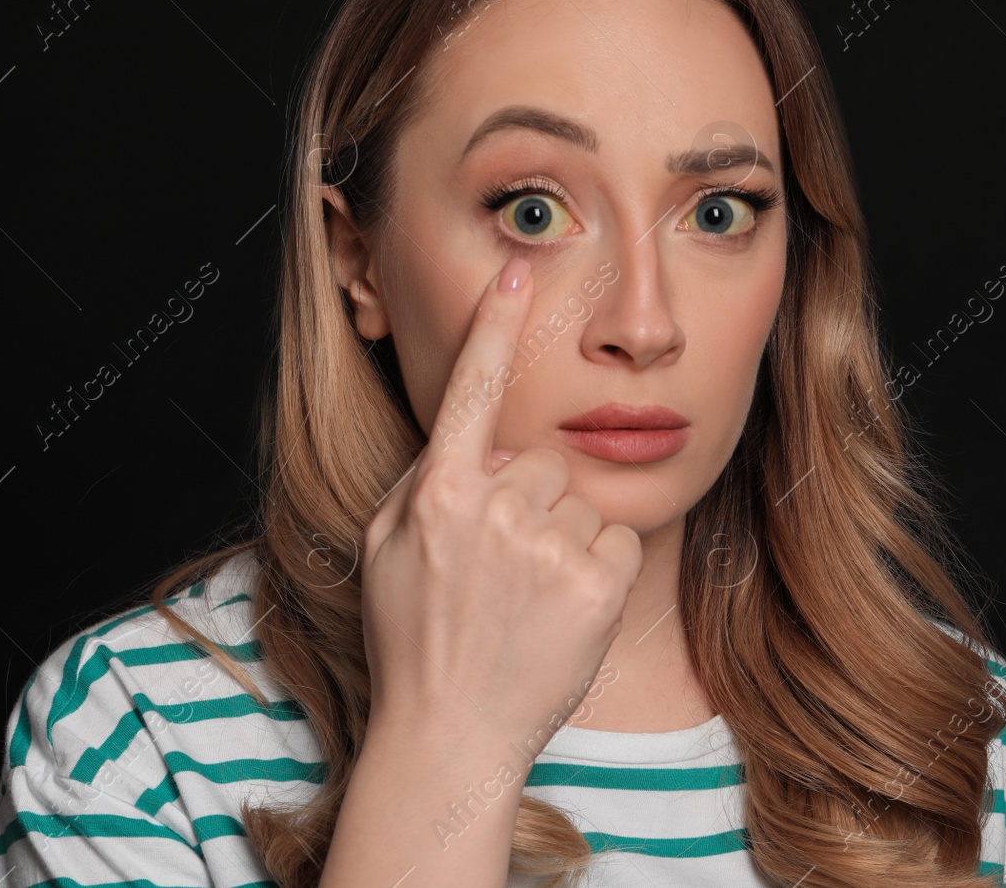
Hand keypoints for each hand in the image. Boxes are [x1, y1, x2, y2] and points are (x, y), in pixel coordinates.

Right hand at [359, 257, 643, 749]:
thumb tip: (464, 445)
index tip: (517, 272)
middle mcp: (491, 509)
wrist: (451, 734)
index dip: (495, 329)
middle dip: (530, 503)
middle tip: (500, 571)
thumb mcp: (389, 550)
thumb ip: (425, 483)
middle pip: (541, 463)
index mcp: (436, 493)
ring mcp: (545, 547)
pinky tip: (563, 611)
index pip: (471, 393)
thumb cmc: (415, 640)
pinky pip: (616, 539)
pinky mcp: (594, 583)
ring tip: (526, 601)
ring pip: (581, 502)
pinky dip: (598, 571)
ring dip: (564, 540)